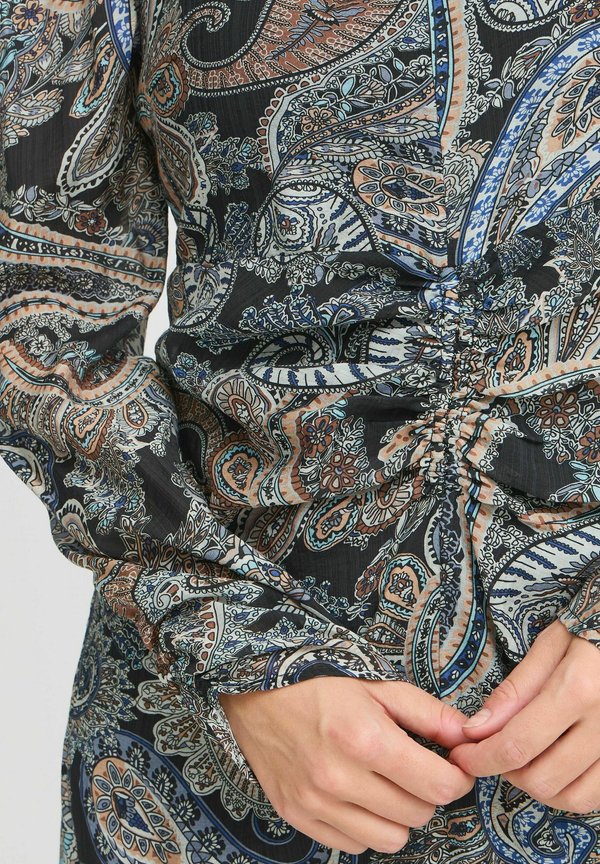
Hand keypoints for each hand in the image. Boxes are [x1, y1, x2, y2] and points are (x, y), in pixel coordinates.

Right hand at [219, 676, 475, 854]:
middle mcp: (340, 778)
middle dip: (427, 793)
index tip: (451, 767)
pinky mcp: (301, 819)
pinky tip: (359, 797)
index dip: (456, 777)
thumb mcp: (377, 688)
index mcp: (365, 739)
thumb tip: (467, 738)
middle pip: (420, 813)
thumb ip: (428, 714)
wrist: (256, 702)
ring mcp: (318, 804)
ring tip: (387, 785)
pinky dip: (367, 826)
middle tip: (414, 769)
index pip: (439, 786)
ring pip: (392, 838)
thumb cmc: (319, 691)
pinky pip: (357, 844)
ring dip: (399, 815)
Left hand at [448, 619, 599, 812]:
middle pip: (542, 779)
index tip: (463, 755)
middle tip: (493, 749)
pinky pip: (594, 795)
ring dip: (537, 785)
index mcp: (578, 690)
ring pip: (570, 797)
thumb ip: (514, 690)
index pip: (518, 744)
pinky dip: (568, 790)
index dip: (481, 759)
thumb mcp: (549, 647)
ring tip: (524, 755)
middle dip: (506, 771)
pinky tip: (553, 763)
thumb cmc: (589, 634)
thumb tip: (476, 729)